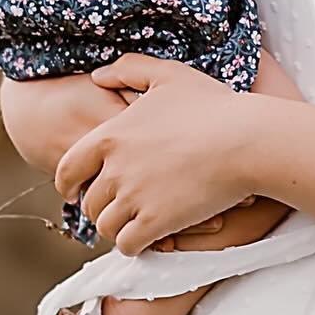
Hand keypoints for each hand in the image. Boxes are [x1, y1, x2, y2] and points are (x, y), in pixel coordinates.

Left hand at [54, 54, 257, 255]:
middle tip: (118, 208)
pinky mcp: (156, 222)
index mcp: (111, 136)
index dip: (68, 184)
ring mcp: (134, 198)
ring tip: (135, 223)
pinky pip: (128, 245)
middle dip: (101, 207)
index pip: (68, 169)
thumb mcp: (168, 74)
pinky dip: (135, 244)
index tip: (75, 192)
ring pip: (106, 227)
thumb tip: (97, 76)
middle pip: (90, 202)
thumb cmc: (212, 105)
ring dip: (118, 228)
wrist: (246, 140)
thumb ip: (128, 69)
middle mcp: (115, 169)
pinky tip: (151, 236)